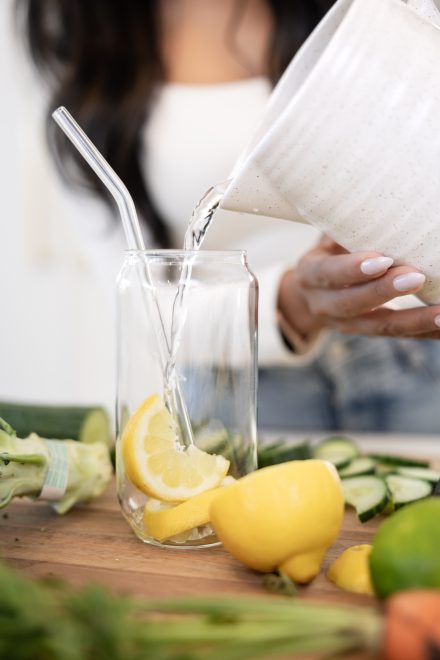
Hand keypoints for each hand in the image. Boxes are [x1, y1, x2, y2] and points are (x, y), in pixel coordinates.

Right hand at [278, 237, 439, 340]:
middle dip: (385, 292)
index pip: (329, 274)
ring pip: (380, 326)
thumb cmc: (328, 253)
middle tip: (417, 278)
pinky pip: (397, 335)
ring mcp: (345, 324)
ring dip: (414, 321)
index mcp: (310, 276)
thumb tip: (379, 206)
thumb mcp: (327, 238)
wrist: (311, 296)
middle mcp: (323, 305)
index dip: (353, 270)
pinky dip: (424, 332)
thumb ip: (346, 228)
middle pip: (352, 303)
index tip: (382, 259)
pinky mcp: (367, 332)